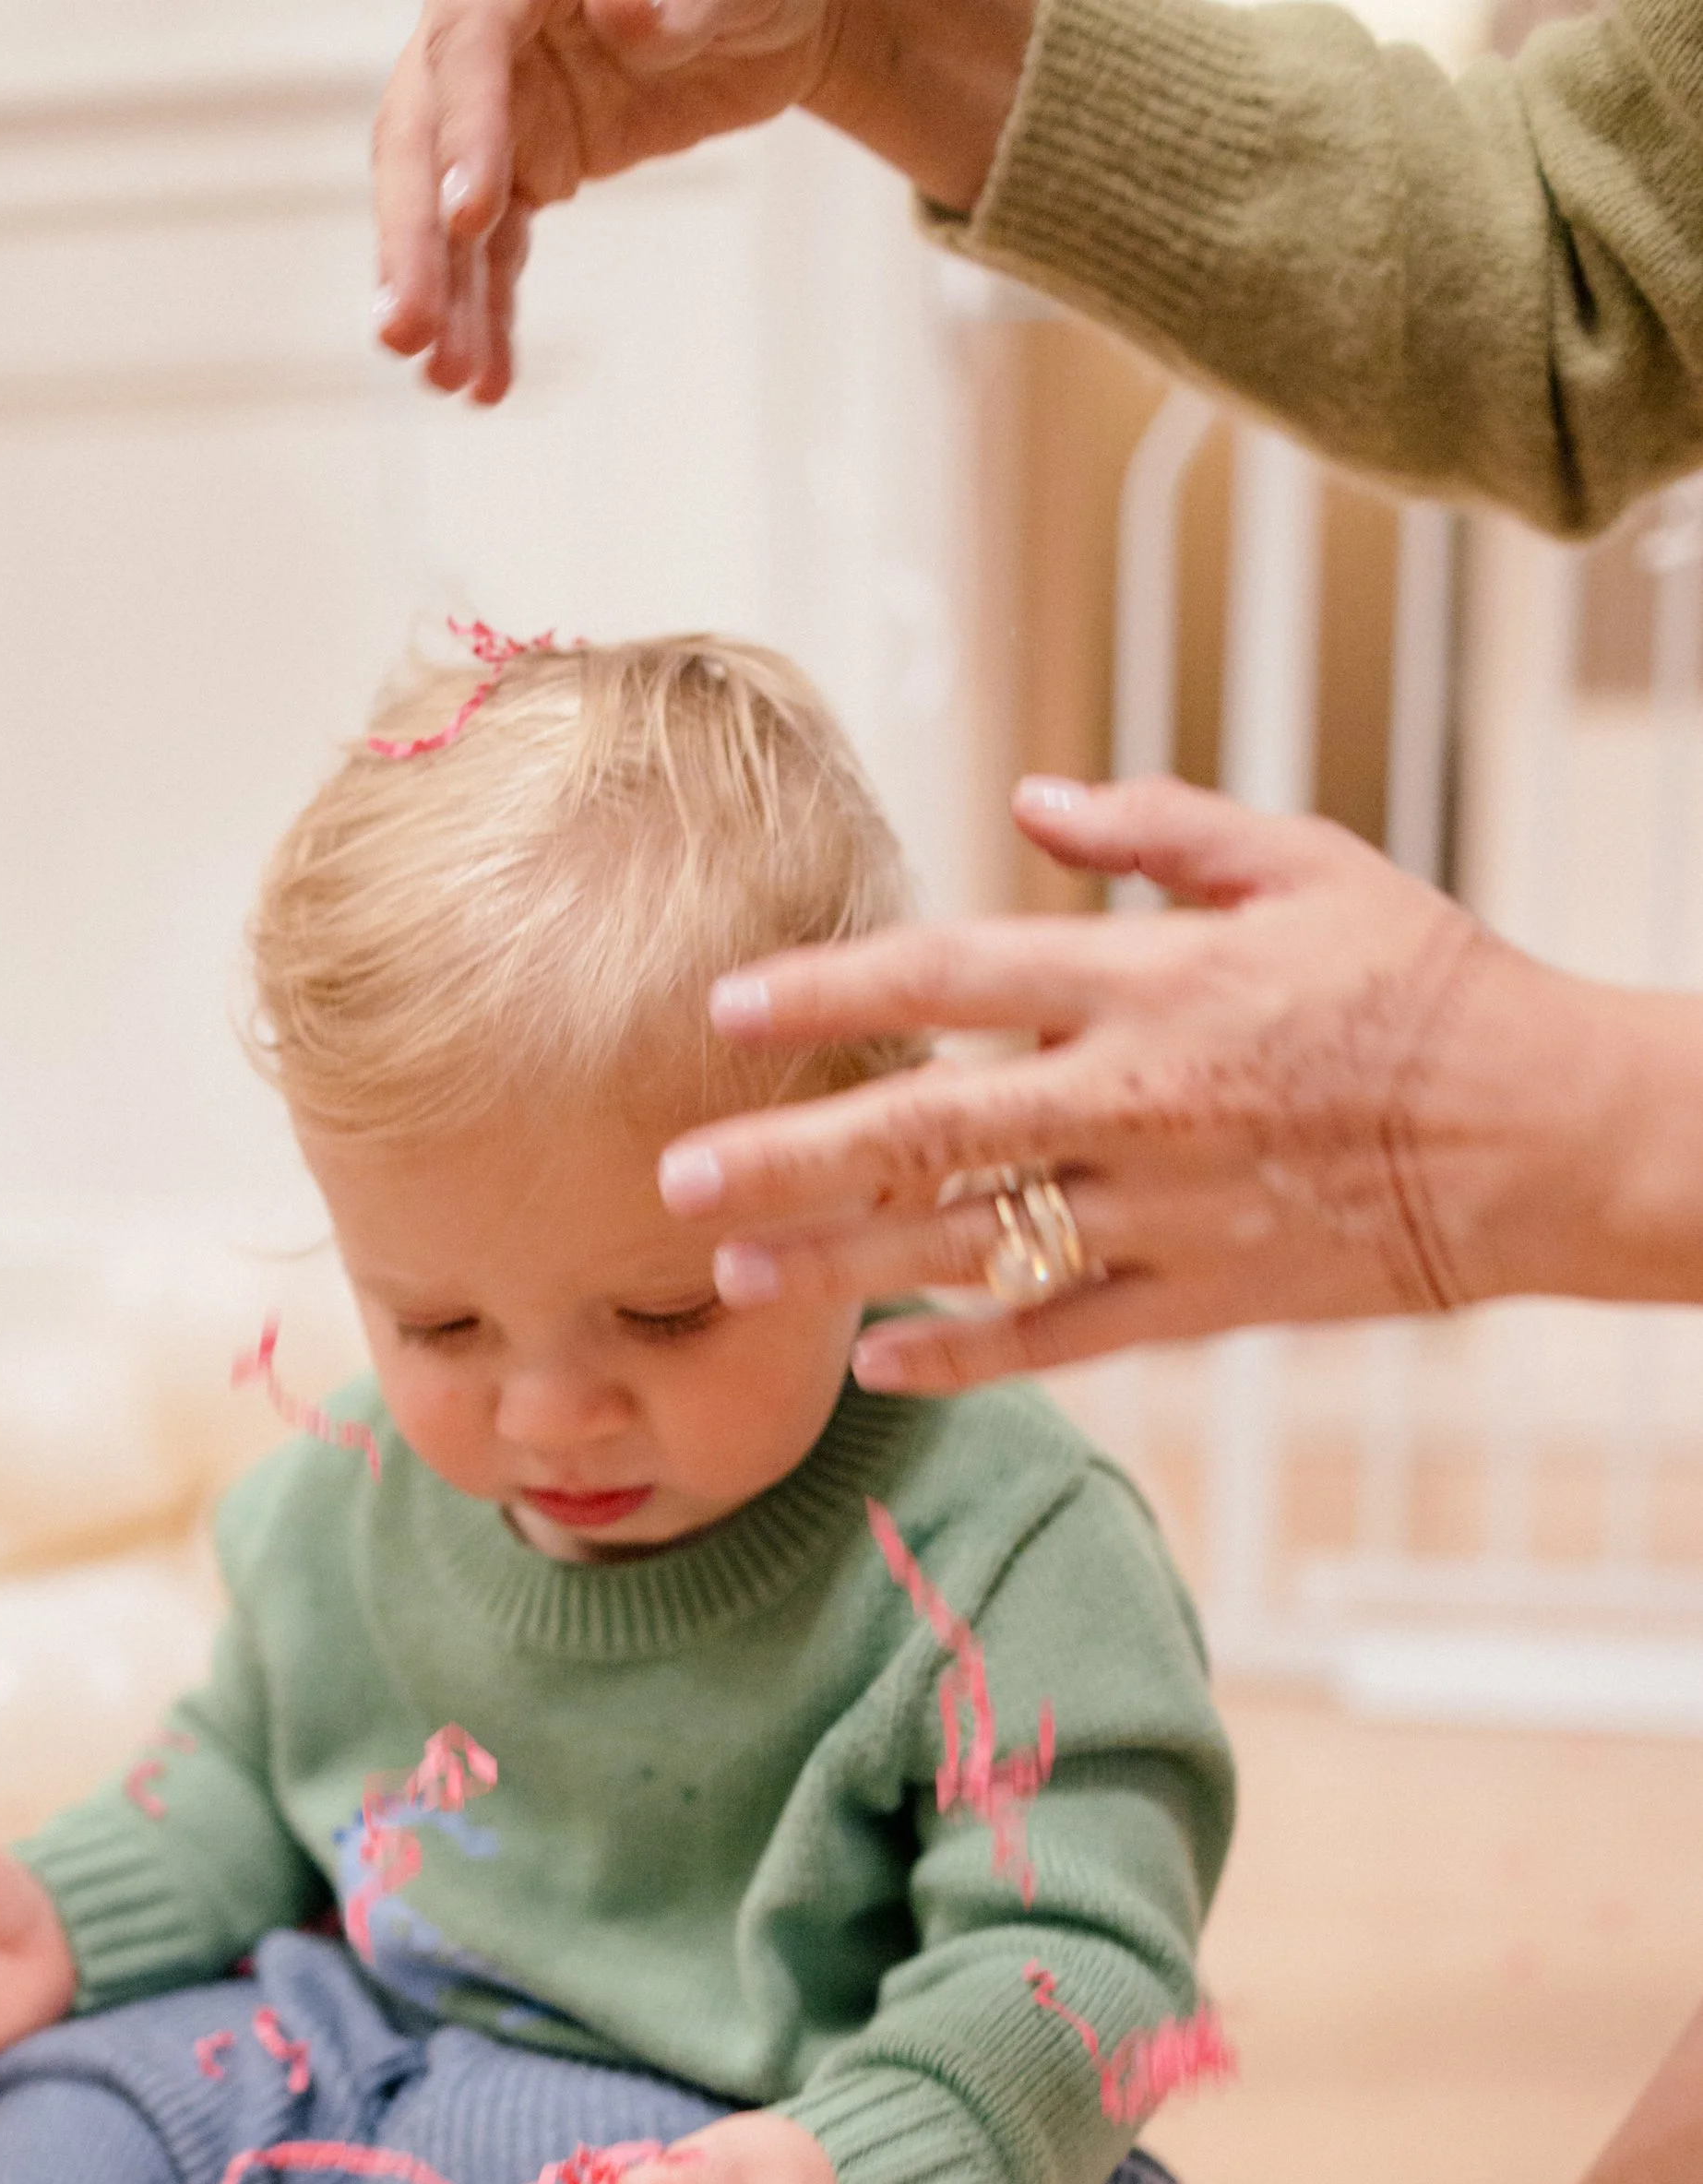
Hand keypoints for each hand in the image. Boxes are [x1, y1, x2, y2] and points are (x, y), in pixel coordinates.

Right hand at [373, 2, 841, 402]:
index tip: (470, 218)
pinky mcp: (525, 171)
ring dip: (443, 301)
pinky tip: (486, 382)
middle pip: (423, 142)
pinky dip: (489, 316)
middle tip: (406, 332)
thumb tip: (624, 12)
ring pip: (447, 212)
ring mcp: (501, 114)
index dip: (466, 131)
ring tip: (447, 380)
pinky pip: (495, 253)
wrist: (760, 18)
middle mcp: (488, 41)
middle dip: (412, 242)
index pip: (469, 45)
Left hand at [654, 773, 1587, 1392]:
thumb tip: (1028, 793)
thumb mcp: (1301, 863)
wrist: (1540, 1132)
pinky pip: (1056, 1335)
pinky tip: (874, 1362)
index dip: (831, 991)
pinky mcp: (1197, 1301)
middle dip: (787, 1158)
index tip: (723, 1008)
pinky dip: (963, 1350)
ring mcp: (1161, 1213)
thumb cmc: (1419, 981)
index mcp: (1151, 982)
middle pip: (926, 1133)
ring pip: (967, 1246)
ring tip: (731, 1278)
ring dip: (839, 1265)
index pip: (955, 975)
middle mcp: (1136, 1102)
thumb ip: (1156, 832)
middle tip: (672, 1183)